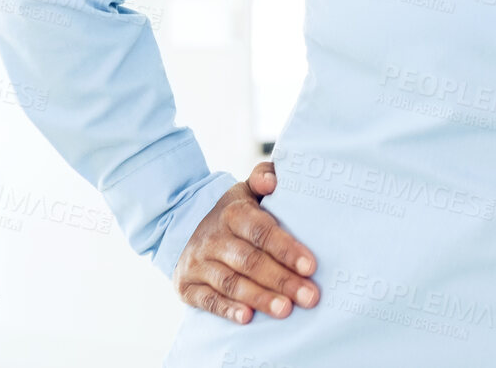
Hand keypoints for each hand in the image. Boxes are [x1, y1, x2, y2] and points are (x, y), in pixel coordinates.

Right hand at [173, 161, 319, 323]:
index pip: (261, 231)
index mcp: (233, 213)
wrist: (184, 227)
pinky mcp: (187, 286)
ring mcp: (198, 263)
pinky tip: (247, 318)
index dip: (286, 249)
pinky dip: (227, 310)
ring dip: (260, 297)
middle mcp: (213, 238)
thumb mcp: (246, 191)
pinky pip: (207, 300)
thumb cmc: (233, 214)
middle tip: (309, 297)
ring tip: (285, 310)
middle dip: (282, 280)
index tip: (310, 266)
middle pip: (250, 261)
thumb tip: (273, 181)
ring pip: (231, 282)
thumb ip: (264, 177)